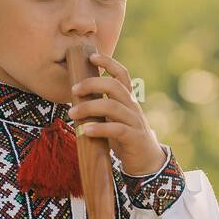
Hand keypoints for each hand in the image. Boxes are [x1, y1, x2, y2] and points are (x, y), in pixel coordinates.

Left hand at [68, 52, 165, 176]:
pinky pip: (116, 129)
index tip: (92, 57)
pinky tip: (86, 131)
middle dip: (92, 83)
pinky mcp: (134, 138)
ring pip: (112, 106)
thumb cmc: (125, 138)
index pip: (122, 75)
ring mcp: (134, 121)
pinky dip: (99, 128)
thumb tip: (77, 97)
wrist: (146, 161)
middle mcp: (132, 107)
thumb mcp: (114, 118)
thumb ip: (102, 107)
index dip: (108, 63)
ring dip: (89, 107)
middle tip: (73, 90)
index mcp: (128, 100)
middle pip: (114, 86)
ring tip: (72, 113)